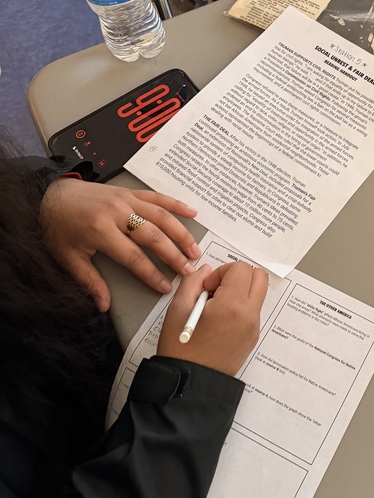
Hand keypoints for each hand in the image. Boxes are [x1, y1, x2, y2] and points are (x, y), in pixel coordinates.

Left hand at [41, 179, 200, 311]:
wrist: (53, 195)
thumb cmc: (59, 228)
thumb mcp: (69, 258)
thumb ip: (90, 280)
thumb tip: (104, 305)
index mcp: (101, 231)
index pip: (133, 257)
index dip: (151, 274)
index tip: (165, 287)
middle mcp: (117, 213)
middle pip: (153, 236)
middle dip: (174, 255)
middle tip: (189, 270)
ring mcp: (126, 200)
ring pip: (161, 216)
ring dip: (181, 233)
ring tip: (195, 249)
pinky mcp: (130, 192)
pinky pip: (157, 197)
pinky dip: (176, 204)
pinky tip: (192, 212)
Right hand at [157, 261, 267, 374]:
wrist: (190, 383)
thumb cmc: (181, 348)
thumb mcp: (178, 308)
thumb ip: (193, 282)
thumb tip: (206, 270)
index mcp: (232, 305)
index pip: (241, 268)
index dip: (221, 272)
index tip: (206, 287)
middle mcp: (249, 315)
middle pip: (259, 276)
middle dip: (238, 276)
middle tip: (216, 290)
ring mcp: (254, 327)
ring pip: (258, 293)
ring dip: (240, 290)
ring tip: (216, 307)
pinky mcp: (253, 337)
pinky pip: (254, 310)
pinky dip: (241, 306)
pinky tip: (220, 320)